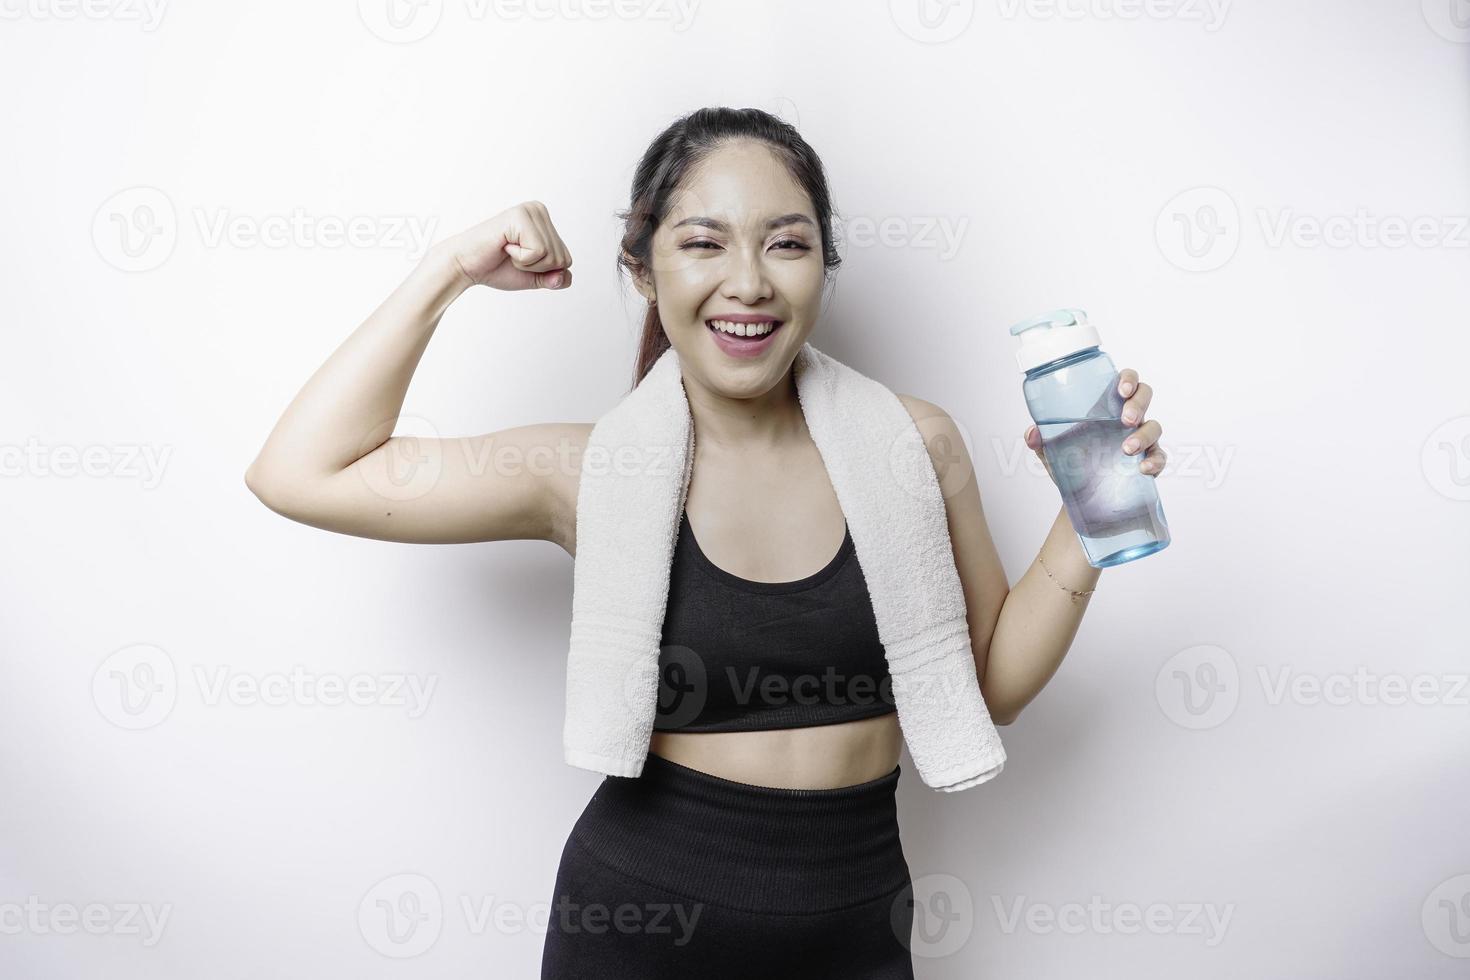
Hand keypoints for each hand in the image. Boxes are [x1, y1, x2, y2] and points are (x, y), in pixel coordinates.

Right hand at [444, 201, 573, 291]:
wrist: (465, 266)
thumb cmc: (496, 268)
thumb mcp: (534, 277)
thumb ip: (554, 278)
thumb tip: (565, 276)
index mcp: (545, 222)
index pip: (566, 260)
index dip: (543, 270)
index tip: (519, 259)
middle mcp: (539, 210)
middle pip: (562, 258)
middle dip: (537, 268)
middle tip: (511, 256)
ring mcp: (530, 211)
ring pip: (552, 256)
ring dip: (527, 264)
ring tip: (508, 250)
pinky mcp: (520, 217)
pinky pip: (538, 252)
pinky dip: (521, 259)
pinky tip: (505, 247)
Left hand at [1023, 367, 1166, 482]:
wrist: (1080, 498)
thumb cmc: (1071, 464)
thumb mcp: (1052, 452)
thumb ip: (1040, 441)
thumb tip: (1032, 432)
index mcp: (1106, 407)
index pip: (1124, 382)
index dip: (1128, 378)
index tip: (1121, 388)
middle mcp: (1127, 419)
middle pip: (1145, 396)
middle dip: (1138, 403)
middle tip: (1126, 419)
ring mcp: (1141, 439)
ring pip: (1154, 426)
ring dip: (1143, 435)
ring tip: (1127, 449)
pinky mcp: (1149, 461)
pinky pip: (1160, 457)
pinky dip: (1155, 461)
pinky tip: (1142, 469)